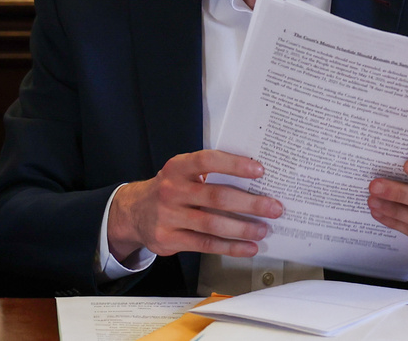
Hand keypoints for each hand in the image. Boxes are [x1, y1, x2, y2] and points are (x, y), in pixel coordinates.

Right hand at [106, 150, 282, 261]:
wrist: (134, 212)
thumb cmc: (170, 189)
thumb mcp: (181, 172)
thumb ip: (208, 172)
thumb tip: (252, 178)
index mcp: (178, 167)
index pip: (208, 161)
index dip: (234, 165)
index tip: (259, 170)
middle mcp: (172, 190)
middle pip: (217, 196)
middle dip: (250, 203)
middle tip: (273, 207)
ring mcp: (169, 216)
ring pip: (213, 224)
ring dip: (243, 228)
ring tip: (263, 229)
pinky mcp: (169, 239)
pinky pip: (206, 244)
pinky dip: (231, 247)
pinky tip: (248, 247)